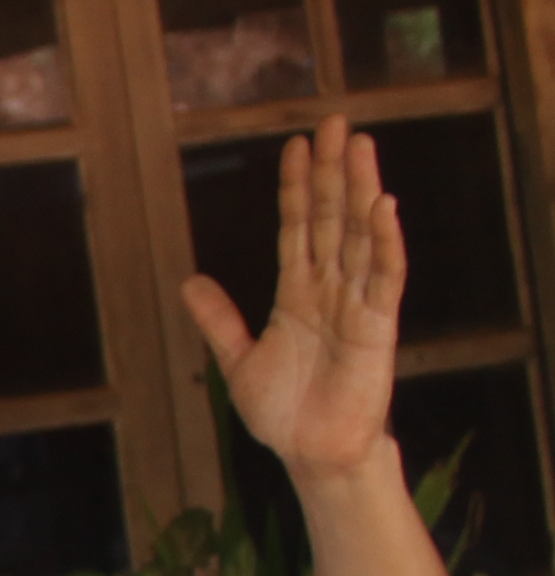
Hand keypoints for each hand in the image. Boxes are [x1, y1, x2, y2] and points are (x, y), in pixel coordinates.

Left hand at [189, 116, 404, 483]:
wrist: (311, 454)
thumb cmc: (284, 412)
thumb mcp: (238, 360)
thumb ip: (219, 320)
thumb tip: (189, 281)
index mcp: (298, 293)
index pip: (298, 227)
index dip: (297, 187)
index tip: (295, 144)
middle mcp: (330, 289)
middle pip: (333, 217)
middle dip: (333, 171)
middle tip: (336, 122)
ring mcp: (356, 304)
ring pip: (360, 235)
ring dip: (361, 190)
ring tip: (360, 146)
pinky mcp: (378, 327)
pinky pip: (385, 277)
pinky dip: (386, 242)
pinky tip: (384, 207)